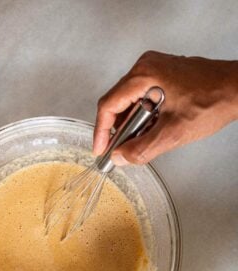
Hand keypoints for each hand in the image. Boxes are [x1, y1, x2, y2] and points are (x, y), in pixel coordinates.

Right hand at [93, 51, 237, 164]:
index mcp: (143, 75)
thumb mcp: (173, 133)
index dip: (102, 132)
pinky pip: (142, 97)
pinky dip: (143, 116)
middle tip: (120, 151)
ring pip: (130, 101)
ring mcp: (155, 68)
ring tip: (140, 142)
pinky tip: (152, 129)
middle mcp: (145, 67)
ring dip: (132, 125)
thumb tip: (121, 157)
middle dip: (118, 130)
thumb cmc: (214, 101)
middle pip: (118, 103)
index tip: (101, 150)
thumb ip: (142, 149)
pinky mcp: (164, 74)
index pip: (109, 106)